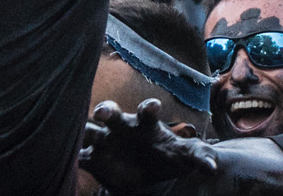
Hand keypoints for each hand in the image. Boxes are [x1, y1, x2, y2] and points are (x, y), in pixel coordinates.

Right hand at [78, 100, 216, 191]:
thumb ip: (198, 158)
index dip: (148, 107)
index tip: (152, 106)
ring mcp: (105, 141)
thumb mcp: (184, 157)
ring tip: (84, 135)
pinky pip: (80, 156)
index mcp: (145, 124)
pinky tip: (70, 160)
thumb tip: (213, 167)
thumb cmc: (166, 157)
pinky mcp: (93, 159)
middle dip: (106, 109)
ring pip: (89, 130)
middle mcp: (121, 127)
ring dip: (86, 131)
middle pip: (109, 111)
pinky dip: (74, 157)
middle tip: (104, 112)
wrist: (146, 175)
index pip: (146, 110)